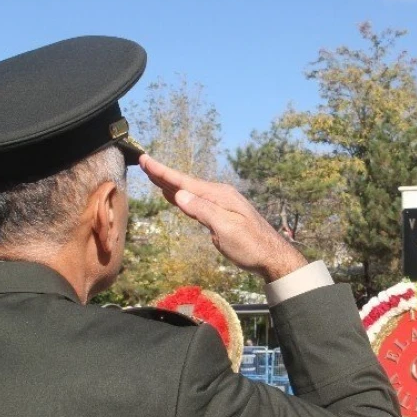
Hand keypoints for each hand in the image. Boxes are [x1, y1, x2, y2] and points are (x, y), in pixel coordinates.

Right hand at [139, 155, 306, 281]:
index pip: (185, 182)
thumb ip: (203, 211)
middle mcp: (219, 195)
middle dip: (164, 174)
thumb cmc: (251, 245)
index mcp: (219, 196)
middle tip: (144, 162)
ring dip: (171, 184)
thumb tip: (179, 194)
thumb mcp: (225, 229)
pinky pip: (197, 200)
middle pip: (186, 183)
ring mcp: (221, 204)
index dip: (163, 172)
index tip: (145, 160)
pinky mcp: (222, 214)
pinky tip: (176, 195)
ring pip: (190, 191)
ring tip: (154, 175)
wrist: (272, 256)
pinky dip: (182, 195)